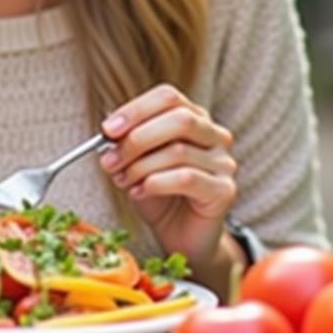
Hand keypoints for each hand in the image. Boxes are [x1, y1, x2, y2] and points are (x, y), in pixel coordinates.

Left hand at [99, 84, 236, 269]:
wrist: (179, 234)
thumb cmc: (158, 192)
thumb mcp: (137, 161)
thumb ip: (127, 142)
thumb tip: (109, 132)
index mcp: (194, 117)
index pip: (168, 97)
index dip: (136, 110)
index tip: (108, 129)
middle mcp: (215, 135)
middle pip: (179, 119)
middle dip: (137, 139)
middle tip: (110, 160)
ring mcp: (224, 162)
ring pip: (179, 151)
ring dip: (140, 166)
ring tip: (121, 180)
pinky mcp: (225, 190)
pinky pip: (187, 178)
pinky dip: (155, 184)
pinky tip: (139, 192)